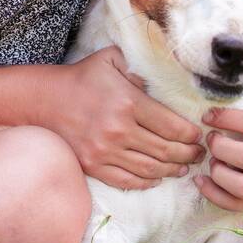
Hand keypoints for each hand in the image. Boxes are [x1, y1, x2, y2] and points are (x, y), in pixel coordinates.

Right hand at [51, 47, 203, 189]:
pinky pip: (127, 181)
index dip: (192, 136)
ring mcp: (104, 152)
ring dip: (172, 171)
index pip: (172, 127)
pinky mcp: (93, 166)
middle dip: (188, 155)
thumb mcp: (112, 59)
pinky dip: (146, 182)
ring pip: (150, 169)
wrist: (43, 100)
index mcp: (128, 102)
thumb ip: (140, 67)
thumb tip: (163, 82)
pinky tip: (157, 178)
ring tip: (184, 168)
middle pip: (166, 151)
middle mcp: (118, 130)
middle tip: (199, 154)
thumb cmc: (81, 77)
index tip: (200, 136)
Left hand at [196, 90, 242, 219]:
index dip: (226, 118)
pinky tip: (201, 181)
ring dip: (217, 173)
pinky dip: (212, 193)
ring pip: (241, 186)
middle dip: (220, 147)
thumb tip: (234, 88)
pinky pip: (233, 204)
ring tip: (211, 161)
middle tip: (210, 140)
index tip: (208, 116)